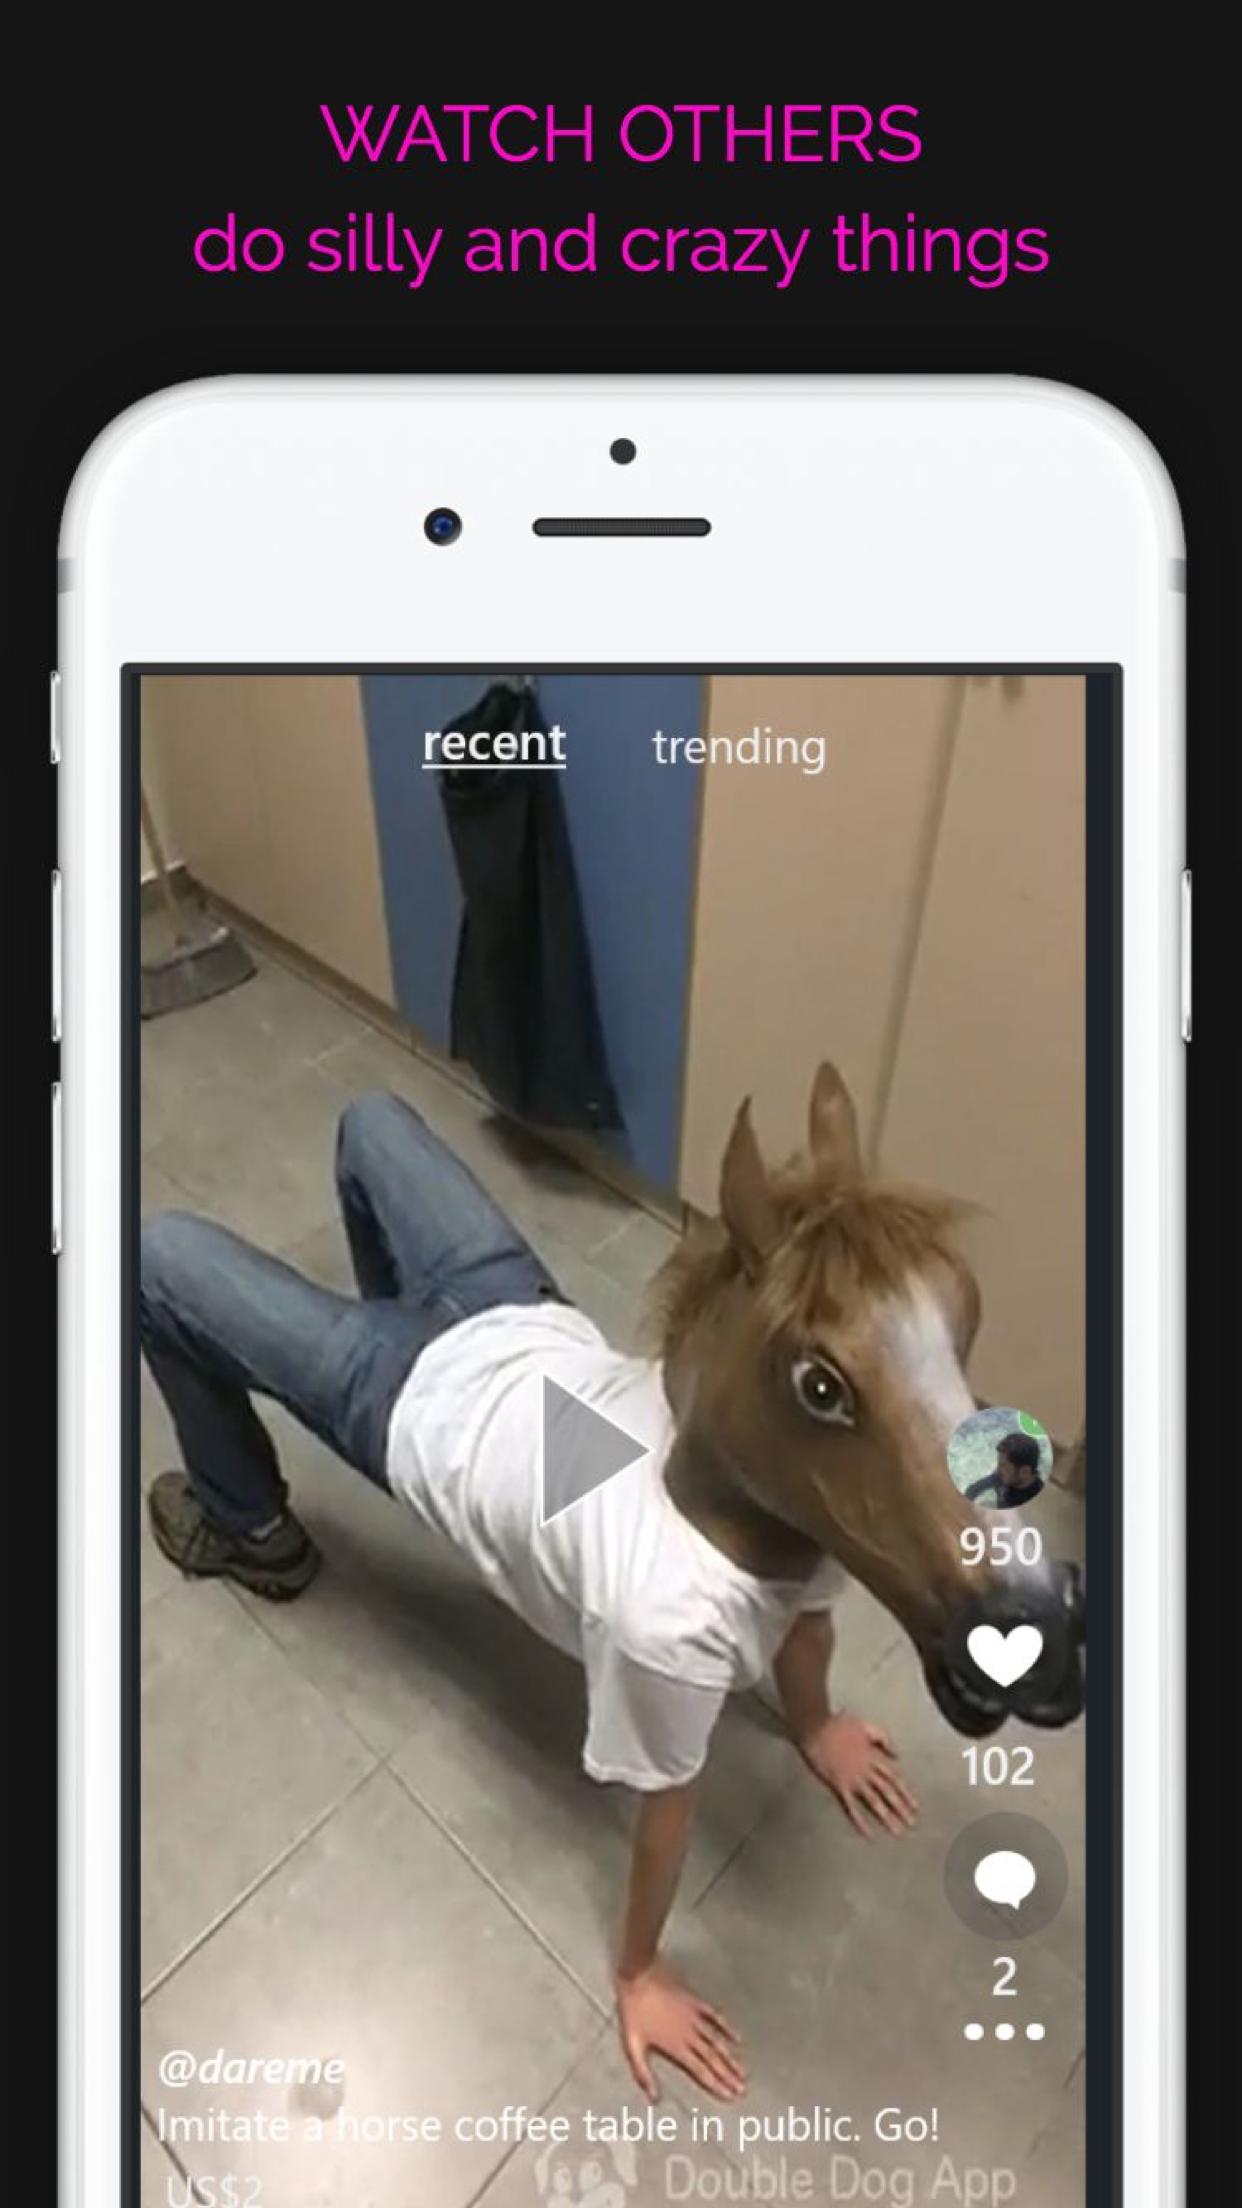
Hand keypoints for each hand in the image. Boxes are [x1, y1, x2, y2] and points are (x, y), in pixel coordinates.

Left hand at [616, 1960, 745, 2101]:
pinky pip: (715, 2017)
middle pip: (713, 2059)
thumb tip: (653, 2097)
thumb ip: (643, 2073)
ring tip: (742, 2071)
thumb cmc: (633, 2010)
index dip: (716, 2085)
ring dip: (730, 2057)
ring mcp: (695, 2017)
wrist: (639, 1976)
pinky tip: (736, 2037)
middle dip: (728, 2076)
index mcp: (676, 2047)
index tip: (729, 2096)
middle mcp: (690, 2035)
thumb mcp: (632, 2044)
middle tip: (742, 2089)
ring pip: (717, 2042)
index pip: (700, 2071)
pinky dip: (726, 2028)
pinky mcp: (695, 2002)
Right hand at [799, 1712, 917, 1837]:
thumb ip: (883, 1738)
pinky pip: (851, 1807)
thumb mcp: (865, 1725)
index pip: (894, 1778)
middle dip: (901, 1809)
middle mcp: (866, 1771)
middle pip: (888, 1792)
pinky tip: (868, 1834)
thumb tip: (897, 1754)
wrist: (816, 1728)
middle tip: (912, 1824)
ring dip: (887, 1818)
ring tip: (897, 1832)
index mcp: (873, 1757)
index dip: (905, 1793)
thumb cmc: (838, 1724)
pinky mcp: (838, 1786)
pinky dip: (860, 1822)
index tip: (915, 1806)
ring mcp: (853, 1780)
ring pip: (874, 1802)